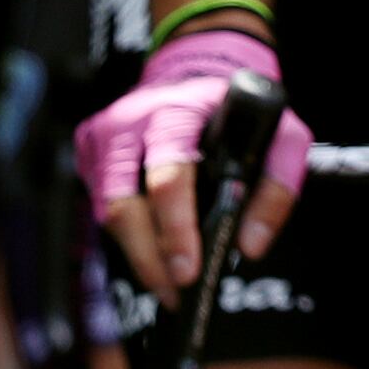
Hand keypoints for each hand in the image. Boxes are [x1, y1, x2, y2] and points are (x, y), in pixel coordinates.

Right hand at [78, 32, 309, 293]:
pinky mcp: (89, 156)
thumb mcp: (279, 134)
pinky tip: (154, 257)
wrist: (191, 77)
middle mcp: (130, 123)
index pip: (168, 175)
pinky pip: (101, 209)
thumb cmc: (236, 112)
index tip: (189, 269)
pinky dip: (129, 239)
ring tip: (168, 287)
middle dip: (150, 256)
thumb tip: (250, 244)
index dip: (176, 227)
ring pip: (108, 213)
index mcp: (178, 111)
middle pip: (124, 204)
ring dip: (139, 257)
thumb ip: (278, 186)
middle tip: (177, 291)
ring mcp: (104, 140)